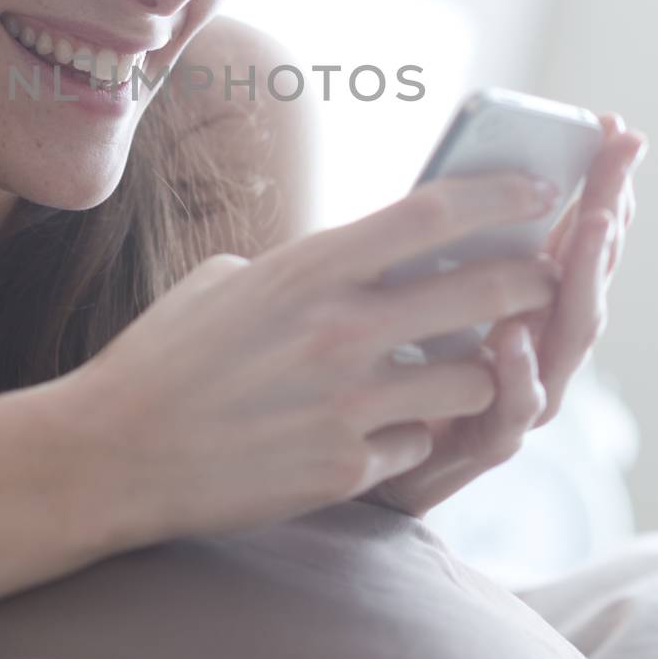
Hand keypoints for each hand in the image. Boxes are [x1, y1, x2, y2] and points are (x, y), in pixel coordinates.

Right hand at [44, 169, 562, 548]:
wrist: (113, 453)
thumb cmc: (165, 357)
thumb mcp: (228, 282)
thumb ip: (304, 270)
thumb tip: (357, 266)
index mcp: (308, 268)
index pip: (432, 213)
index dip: (501, 194)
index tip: (543, 188)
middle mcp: (339, 329)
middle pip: (483, 293)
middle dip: (531, 282)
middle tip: (542, 282)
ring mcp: (348, 404)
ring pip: (473, 382)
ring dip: (478, 374)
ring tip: (457, 373)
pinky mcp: (345, 469)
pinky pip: (418, 445)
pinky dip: (409, 438)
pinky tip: (376, 433)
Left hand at [359, 114, 647, 518]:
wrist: (315, 453)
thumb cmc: (361, 360)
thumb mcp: (392, 282)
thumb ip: (427, 240)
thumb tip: (449, 167)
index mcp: (514, 304)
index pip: (568, 239)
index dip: (596, 186)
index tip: (613, 130)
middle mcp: (528, 350)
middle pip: (580, 281)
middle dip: (605, 217)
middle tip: (618, 162)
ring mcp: (510, 399)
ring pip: (563, 342)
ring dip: (579, 280)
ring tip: (587, 226)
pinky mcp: (474, 446)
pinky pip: (506, 412)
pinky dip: (516, 375)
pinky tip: (514, 335)